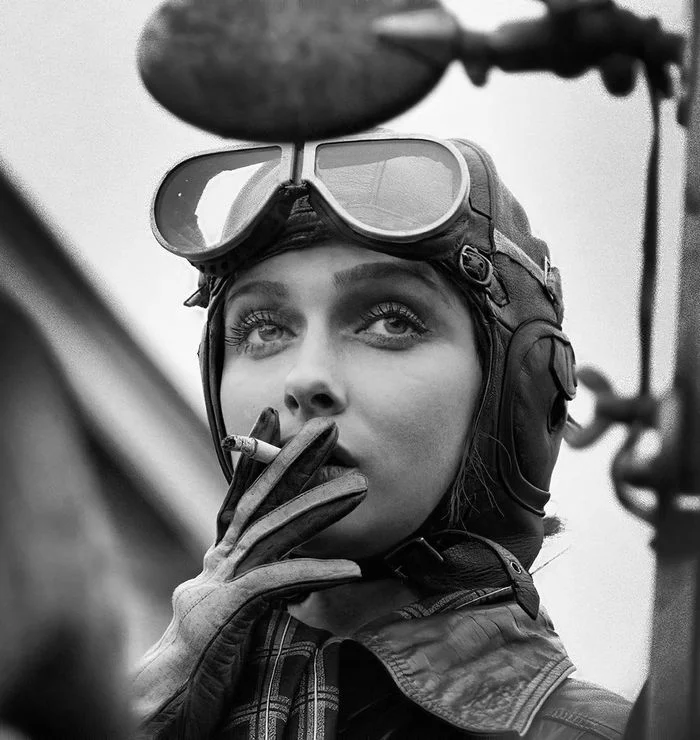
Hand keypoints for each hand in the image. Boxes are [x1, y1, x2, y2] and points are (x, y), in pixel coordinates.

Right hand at [132, 411, 366, 738]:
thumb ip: (259, 588)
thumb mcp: (232, 617)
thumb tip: (294, 576)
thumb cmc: (197, 668)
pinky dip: (315, 573)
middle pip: (259, 501)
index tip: (274, 420)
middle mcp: (216, 563)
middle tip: (328, 427)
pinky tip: (352, 569)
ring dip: (318, 506)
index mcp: (218, 562)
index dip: (258, 457)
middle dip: (294, 459)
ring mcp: (218, 584)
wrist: (156, 711)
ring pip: (272, 532)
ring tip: (359, 488)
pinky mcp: (225, 612)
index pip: (241, 498)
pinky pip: (277, 584)